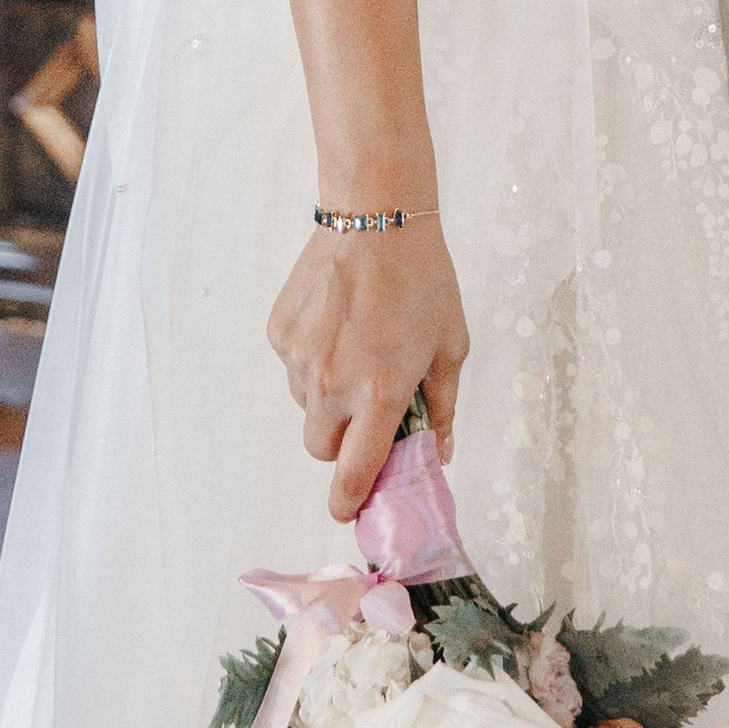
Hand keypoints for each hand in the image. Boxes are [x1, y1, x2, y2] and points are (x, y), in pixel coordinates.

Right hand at [267, 218, 468, 522]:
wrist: (377, 216)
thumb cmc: (422, 279)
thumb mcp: (450, 346)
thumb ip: (442, 408)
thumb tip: (439, 453)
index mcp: (379, 395)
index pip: (353, 475)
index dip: (350, 502)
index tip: (350, 511)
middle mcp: (332, 386)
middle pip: (323, 449)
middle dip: (344, 443)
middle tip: (369, 411)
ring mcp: (299, 360)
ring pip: (308, 407)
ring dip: (329, 398)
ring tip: (359, 348)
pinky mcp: (279, 334)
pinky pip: (294, 368)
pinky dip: (313, 360)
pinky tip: (338, 323)